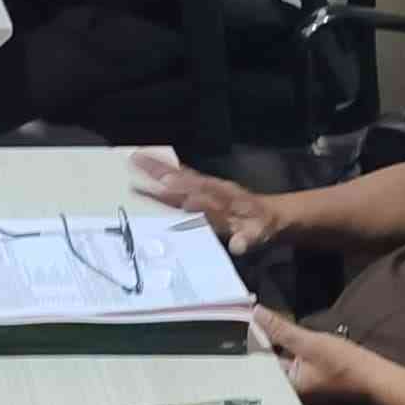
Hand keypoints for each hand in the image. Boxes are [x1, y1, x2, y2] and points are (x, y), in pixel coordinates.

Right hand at [130, 150, 284, 255]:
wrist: (269, 213)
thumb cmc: (263, 224)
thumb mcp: (261, 233)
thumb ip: (249, 239)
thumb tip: (238, 246)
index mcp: (226, 200)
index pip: (204, 197)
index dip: (184, 192)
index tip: (167, 188)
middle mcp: (213, 189)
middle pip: (185, 180)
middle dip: (162, 172)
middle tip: (137, 162)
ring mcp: (207, 187)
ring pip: (180, 176)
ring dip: (159, 167)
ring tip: (136, 158)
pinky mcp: (202, 187)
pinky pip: (182, 177)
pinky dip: (166, 168)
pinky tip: (150, 163)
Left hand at [250, 308, 368, 403]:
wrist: (372, 374)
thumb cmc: (343, 363)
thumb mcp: (309, 342)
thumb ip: (280, 329)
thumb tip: (257, 313)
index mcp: (284, 386)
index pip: (258, 362)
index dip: (251, 339)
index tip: (244, 318)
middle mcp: (289, 387)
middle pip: (267, 359)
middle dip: (262, 338)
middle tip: (252, 315)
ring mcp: (300, 381)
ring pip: (279, 356)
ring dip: (275, 339)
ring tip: (263, 318)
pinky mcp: (308, 374)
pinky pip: (291, 357)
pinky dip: (287, 344)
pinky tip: (285, 331)